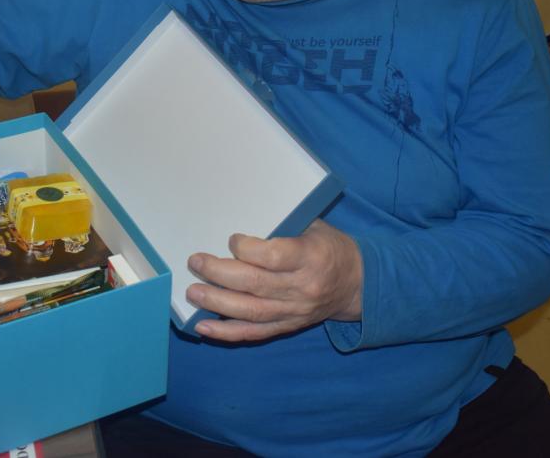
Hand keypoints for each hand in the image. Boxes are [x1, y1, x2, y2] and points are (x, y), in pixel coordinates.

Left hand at [185, 219, 362, 342]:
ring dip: (217, 302)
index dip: (247, 249)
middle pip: (255, 284)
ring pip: (250, 311)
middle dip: (219, 273)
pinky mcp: (287, 326)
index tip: (231, 239)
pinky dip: (226, 332)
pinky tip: (203, 326)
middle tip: (196, 262)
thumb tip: (241, 217)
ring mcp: (294, 311)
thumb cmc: (329, 247)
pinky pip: (254, 333)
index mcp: (311, 257)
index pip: (274, 257)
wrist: (356, 284)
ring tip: (193, 292)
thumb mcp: (314, 227)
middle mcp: (302, 287)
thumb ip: (283, 226)